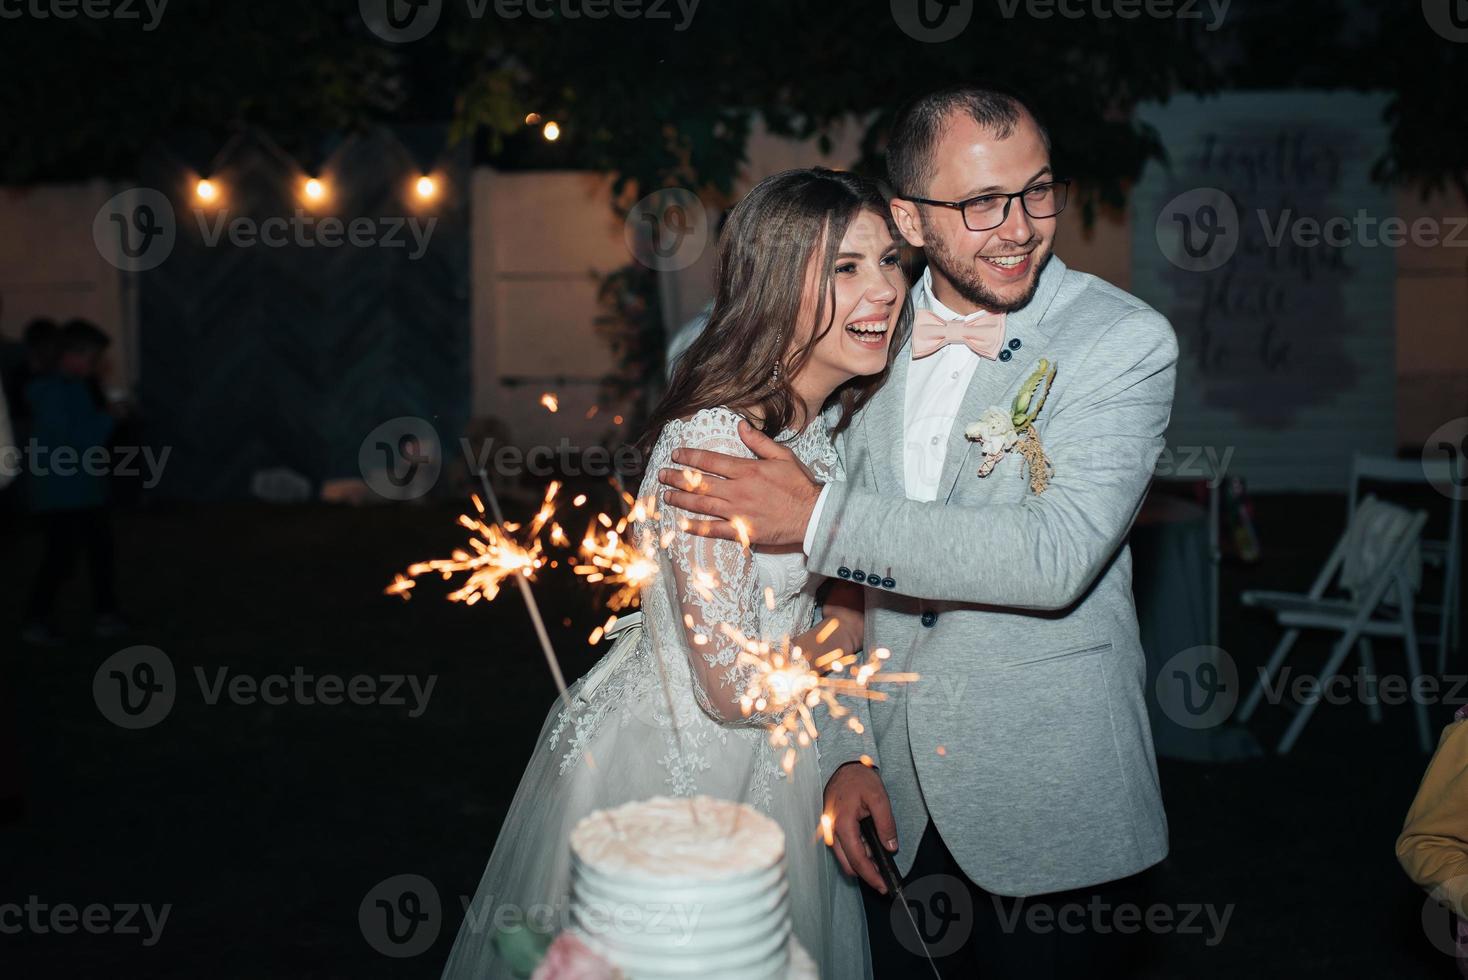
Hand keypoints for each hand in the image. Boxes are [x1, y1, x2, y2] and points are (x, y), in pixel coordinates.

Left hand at [658, 420, 820, 546]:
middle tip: (661, 475)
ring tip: (666, 496)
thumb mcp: (783, 456)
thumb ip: (759, 441)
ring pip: (702, 504)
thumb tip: (740, 425)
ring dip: (681, 499)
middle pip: (700, 482)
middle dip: (677, 478)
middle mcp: (739, 490)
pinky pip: (715, 530)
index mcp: (747, 470)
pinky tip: (683, 524)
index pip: (711, 461)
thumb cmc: (800, 485)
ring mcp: (739, 512)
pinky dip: (697, 527)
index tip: (676, 455)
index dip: (690, 457)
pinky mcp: (743, 531)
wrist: (814, 515)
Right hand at [823, 761, 897, 893]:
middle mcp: (831, 830)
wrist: (845, 766)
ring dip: (861, 861)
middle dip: (867, 872)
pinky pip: (842, 847)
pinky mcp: (831, 828)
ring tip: (879, 855)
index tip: (882, 886)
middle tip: (884, 875)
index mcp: (842, 823)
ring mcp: (829, 830)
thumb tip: (891, 848)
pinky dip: (856, 851)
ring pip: (844, 858)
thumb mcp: (879, 798)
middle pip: (848, 864)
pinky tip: (869, 846)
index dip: (871, 875)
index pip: (857, 859)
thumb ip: (886, 824)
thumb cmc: (859, 779)